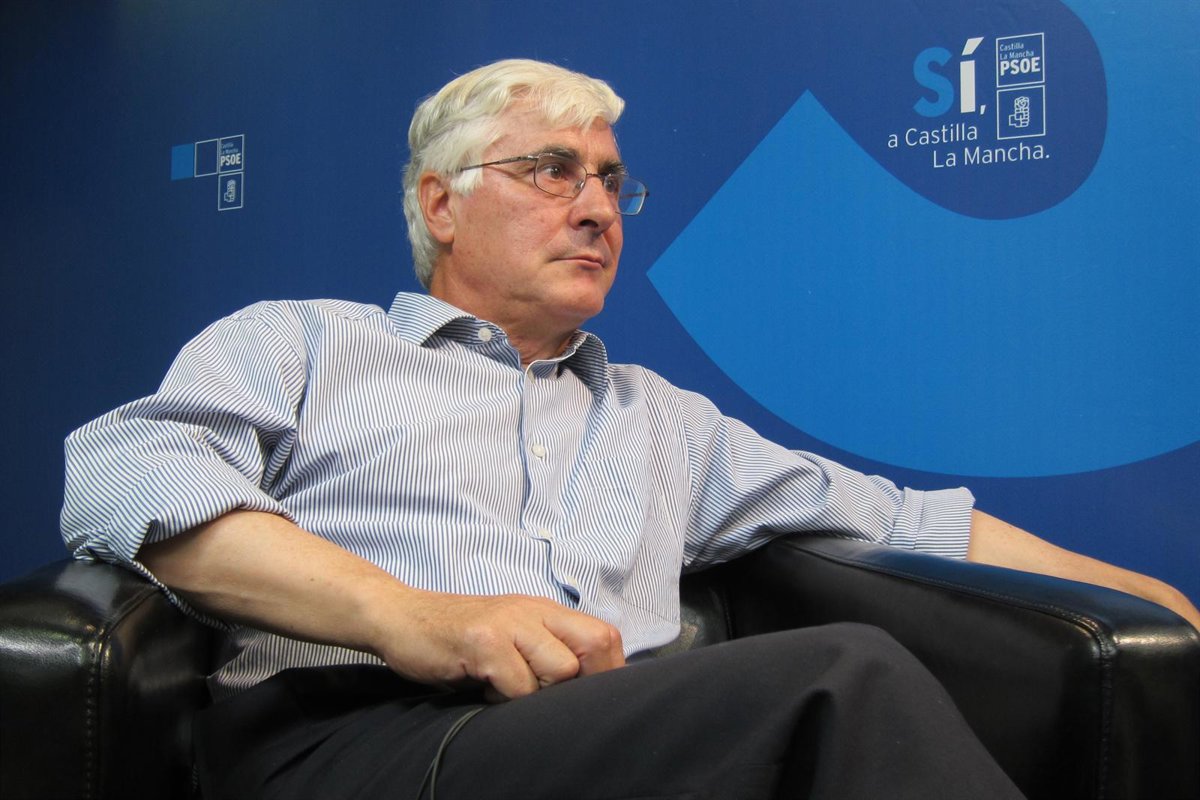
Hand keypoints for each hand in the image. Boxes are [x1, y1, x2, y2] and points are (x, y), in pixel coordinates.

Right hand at [369, 590, 625, 700]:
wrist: (400, 617)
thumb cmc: (458, 637)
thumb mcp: (511, 634)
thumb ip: (546, 650)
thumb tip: (588, 688)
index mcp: (544, 611)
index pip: (605, 636)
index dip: (609, 672)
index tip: (591, 700)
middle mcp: (532, 611)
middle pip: (595, 646)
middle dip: (584, 685)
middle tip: (549, 701)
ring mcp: (508, 623)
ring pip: (561, 669)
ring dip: (541, 694)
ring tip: (509, 692)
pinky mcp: (483, 641)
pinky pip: (518, 685)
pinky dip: (505, 699)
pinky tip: (483, 690)